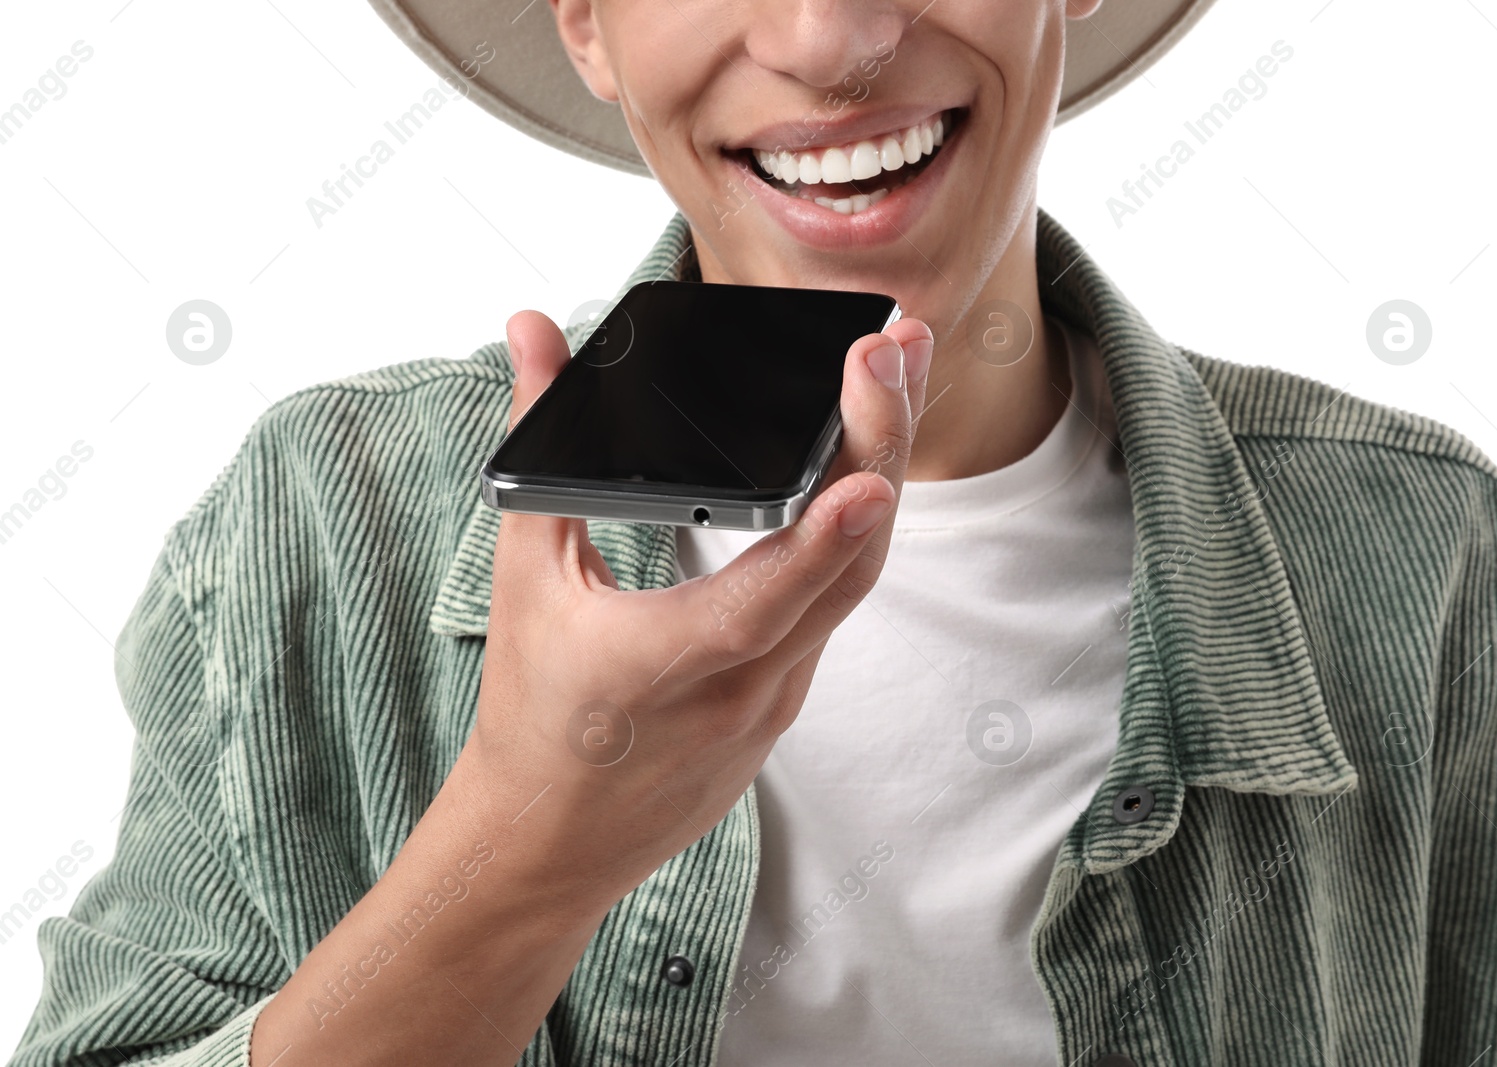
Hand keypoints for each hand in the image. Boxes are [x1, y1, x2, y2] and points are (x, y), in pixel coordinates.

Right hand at [468, 306, 932, 926]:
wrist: (552, 838)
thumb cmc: (533, 712)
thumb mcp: (527, 577)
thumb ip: (540, 444)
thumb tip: (533, 333)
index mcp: (666, 666)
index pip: (765, 602)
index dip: (823, 541)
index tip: (869, 477)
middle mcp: (742, 690)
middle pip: (846, 569)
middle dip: (882, 449)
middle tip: (899, 348)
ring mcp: (778, 701)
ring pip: (855, 583)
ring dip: (884, 477)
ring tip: (899, 378)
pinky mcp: (789, 701)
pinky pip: (839, 607)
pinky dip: (858, 531)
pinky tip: (868, 463)